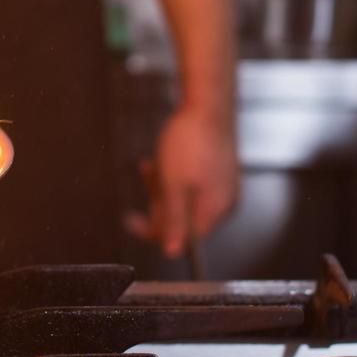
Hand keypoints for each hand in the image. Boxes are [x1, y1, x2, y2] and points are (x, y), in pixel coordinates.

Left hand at [126, 107, 237, 257]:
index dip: (155, 232)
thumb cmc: (190, 142)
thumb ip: (173, 220)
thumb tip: (172, 253)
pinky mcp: (218, 172)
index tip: (131, 220)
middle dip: (158, 202)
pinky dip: (174, 177)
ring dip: (162, 187)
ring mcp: (222, 186)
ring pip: (184, 200)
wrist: (207, 102)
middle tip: (147, 175)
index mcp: (215, 210)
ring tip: (151, 165)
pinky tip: (161, 159)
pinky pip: (192, 185)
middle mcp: (224, 203)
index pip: (184, 240)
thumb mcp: (173, 185)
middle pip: (183, 219)